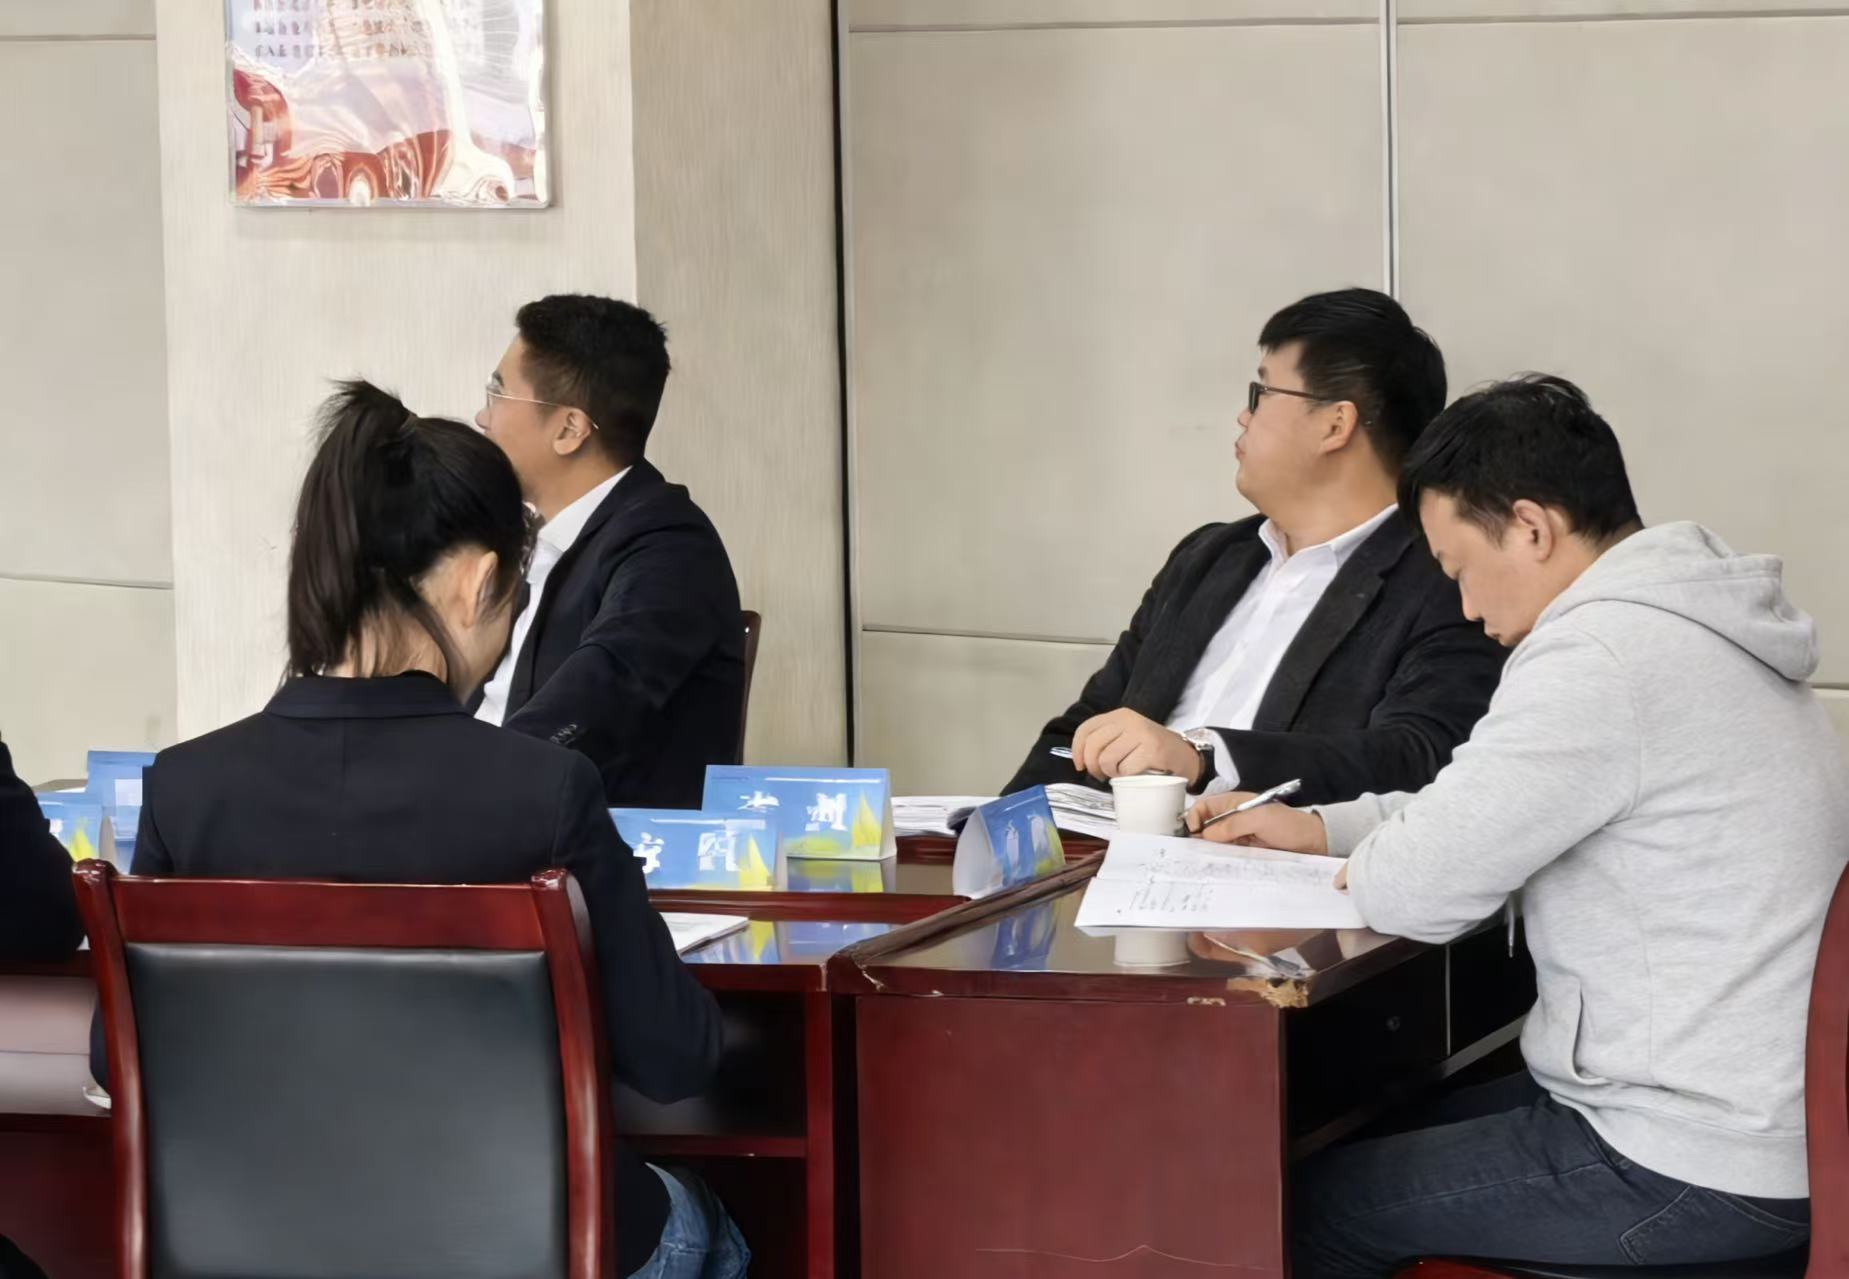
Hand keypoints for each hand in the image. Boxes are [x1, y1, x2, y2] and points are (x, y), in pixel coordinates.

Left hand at [1070, 709, 1202, 784]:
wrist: (1186, 756)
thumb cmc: (1152, 750)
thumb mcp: (1127, 736)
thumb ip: (1106, 740)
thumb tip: (1081, 758)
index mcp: (1119, 715)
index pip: (1086, 729)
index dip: (1077, 750)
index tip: (1080, 766)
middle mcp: (1129, 721)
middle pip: (1093, 746)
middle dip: (1093, 766)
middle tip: (1102, 775)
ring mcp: (1141, 734)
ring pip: (1107, 760)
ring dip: (1111, 774)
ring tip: (1122, 773)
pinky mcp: (1152, 750)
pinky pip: (1125, 770)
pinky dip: (1126, 778)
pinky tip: (1136, 775)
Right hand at [1182, 792, 1327, 853]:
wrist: (1312, 843)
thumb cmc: (1288, 825)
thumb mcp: (1260, 819)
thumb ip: (1232, 824)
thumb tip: (1205, 834)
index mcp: (1234, 804)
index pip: (1204, 806)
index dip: (1194, 816)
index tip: (1193, 832)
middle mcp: (1232, 820)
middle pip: (1205, 826)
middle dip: (1197, 837)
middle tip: (1194, 852)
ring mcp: (1238, 837)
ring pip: (1214, 842)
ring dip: (1208, 850)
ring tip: (1203, 862)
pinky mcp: (1244, 852)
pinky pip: (1226, 855)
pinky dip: (1220, 859)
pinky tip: (1217, 867)